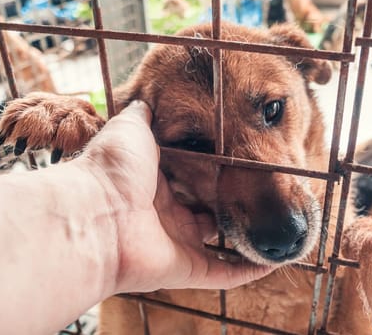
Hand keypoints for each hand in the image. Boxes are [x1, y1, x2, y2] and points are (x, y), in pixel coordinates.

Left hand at [77, 101, 273, 293]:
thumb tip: (146, 96)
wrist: (95, 214)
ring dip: (246, 238)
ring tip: (277, 228)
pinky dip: (247, 271)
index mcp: (155, 183)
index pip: (192, 178)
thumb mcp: (131, 127)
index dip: (215, 171)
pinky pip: (222, 274)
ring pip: (219, 245)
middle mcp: (166, 216)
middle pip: (207, 212)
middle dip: (234, 205)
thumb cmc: (111, 169)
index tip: (241, 160)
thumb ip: (144, 114)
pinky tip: (273, 261)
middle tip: (267, 193)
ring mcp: (176, 244)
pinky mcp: (184, 269)